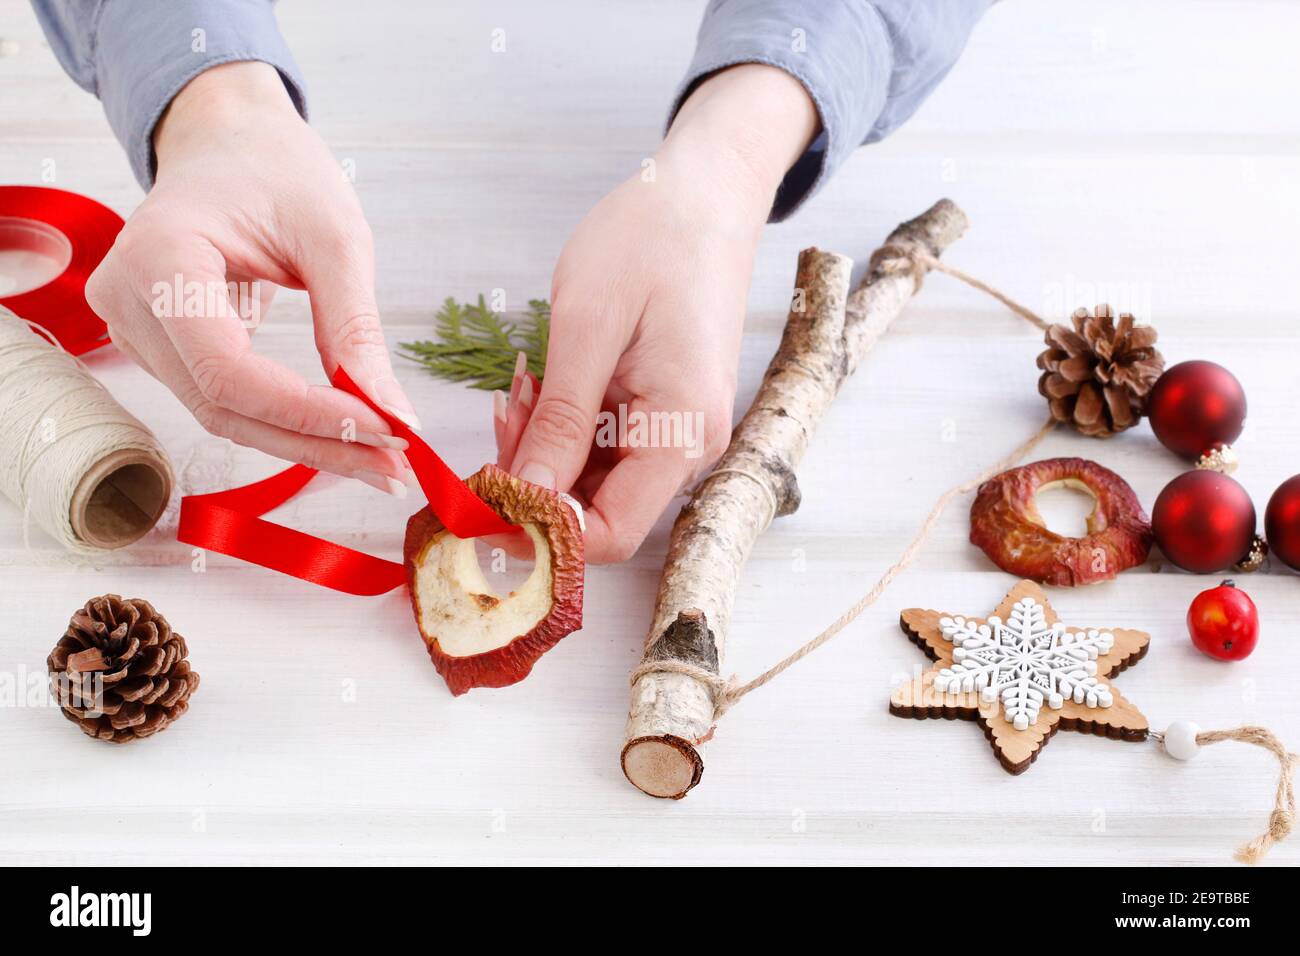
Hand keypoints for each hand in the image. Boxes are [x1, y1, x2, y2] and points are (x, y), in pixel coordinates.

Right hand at [85, 62, 417, 494]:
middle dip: (317, 443)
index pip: (228, 371)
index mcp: (159, 257)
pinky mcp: (157, 347)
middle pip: (223, 406)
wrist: (228, 140)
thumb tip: (393, 413)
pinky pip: (222, 401)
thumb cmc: (278, 169)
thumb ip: (355, 327)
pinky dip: (286, 422)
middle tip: (397, 467)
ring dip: (307, 444)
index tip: (387, 430)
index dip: (308, 413)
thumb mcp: (334, 236)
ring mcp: (132, 328)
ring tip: (383, 460)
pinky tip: (345, 436)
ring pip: (223, 415)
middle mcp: (126, 300)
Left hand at [495, 65, 817, 560]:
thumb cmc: (652, 241)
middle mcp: (687, 445)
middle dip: (534, 478)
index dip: (543, 529)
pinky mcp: (661, 412)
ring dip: (543, 450)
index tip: (485, 494)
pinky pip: (601, 447)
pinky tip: (542, 387)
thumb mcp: (588, 327)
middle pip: (597, 509)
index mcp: (681, 430)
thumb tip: (526, 498)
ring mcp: (676, 430)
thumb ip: (558, 421)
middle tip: (502, 413)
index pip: (610, 533)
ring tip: (522, 387)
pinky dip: (561, 429)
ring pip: (592, 480)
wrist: (703, 193)